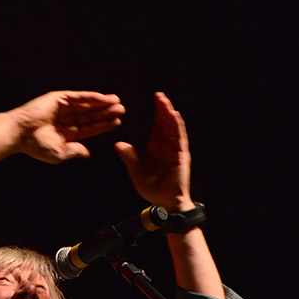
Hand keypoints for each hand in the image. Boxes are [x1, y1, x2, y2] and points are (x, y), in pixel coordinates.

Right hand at [10, 90, 124, 163]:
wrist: (20, 134)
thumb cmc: (36, 146)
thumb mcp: (59, 153)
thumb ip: (74, 151)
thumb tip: (88, 153)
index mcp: (66, 133)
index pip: (88, 128)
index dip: (103, 125)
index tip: (117, 122)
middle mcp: (66, 119)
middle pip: (91, 115)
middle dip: (106, 113)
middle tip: (122, 110)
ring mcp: (62, 107)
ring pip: (87, 105)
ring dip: (102, 103)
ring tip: (117, 102)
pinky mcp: (59, 98)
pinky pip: (79, 97)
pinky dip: (92, 97)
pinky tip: (104, 98)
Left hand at [115, 92, 193, 210]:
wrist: (166, 203)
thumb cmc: (153, 189)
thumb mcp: (136, 172)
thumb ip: (129, 157)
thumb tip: (117, 145)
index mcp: (156, 147)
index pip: (157, 126)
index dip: (155, 113)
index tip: (152, 100)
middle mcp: (167, 145)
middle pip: (165, 123)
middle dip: (163, 108)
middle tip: (158, 95)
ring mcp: (175, 149)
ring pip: (173, 127)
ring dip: (170, 114)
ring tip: (165, 102)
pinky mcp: (181, 155)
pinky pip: (180, 138)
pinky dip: (177, 127)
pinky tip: (174, 116)